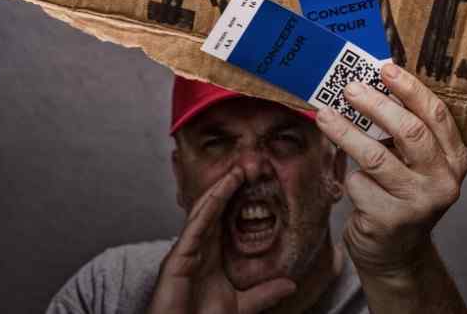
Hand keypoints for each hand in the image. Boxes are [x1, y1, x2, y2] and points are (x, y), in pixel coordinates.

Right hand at [146, 167, 295, 313]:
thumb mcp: (241, 307)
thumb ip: (264, 295)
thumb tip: (290, 284)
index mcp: (210, 257)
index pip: (225, 220)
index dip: (237, 200)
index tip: (254, 182)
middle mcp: (197, 250)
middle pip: (213, 210)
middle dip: (228, 187)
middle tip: (246, 166)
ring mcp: (185, 253)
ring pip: (203, 213)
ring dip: (218, 191)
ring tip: (235, 172)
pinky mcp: (176, 260)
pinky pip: (193, 228)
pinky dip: (206, 209)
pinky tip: (218, 194)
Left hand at [315, 64, 466, 274]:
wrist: (396, 253)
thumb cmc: (400, 195)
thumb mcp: (414, 164)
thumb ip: (404, 131)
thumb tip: (371, 83)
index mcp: (455, 160)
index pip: (437, 115)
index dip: (410, 89)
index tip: (385, 68)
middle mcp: (444, 182)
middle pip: (410, 131)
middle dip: (376, 104)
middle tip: (349, 88)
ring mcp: (419, 204)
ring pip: (376, 156)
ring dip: (346, 131)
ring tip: (325, 114)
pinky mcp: (390, 220)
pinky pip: (359, 183)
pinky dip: (348, 177)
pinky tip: (351, 180)